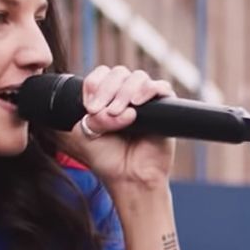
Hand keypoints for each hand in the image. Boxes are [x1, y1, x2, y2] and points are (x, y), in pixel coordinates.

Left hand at [57, 66, 175, 188]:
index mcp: (105, 97)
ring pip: (137, 77)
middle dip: (108, 89)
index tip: (89, 107)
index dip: (94, 86)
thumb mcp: (85, 134)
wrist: (129, 177)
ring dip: (125, 91)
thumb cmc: (107, 158)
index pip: (100, 76)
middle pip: (118, 72)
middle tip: (103, 111)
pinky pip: (160, 87)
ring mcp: (145, 100)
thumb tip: (111, 107)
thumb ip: (90, 115)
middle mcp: (125, 95)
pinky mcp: (164, 106)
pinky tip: (137, 103)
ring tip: (120, 112)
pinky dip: (148, 90)